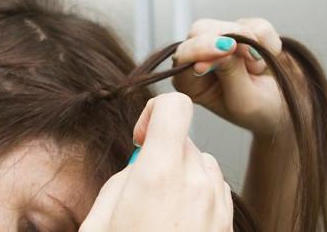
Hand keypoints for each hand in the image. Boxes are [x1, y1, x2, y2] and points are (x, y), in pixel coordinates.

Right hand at [80, 93, 232, 231]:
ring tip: (162, 209)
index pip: (174, 106)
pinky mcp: (228, 220)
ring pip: (198, 162)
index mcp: (159, 175)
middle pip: (182, 139)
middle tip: (143, 190)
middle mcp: (194, 182)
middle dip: (160, 154)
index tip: (141, 137)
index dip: (154, 111)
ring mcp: (216, 202)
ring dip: (180, 174)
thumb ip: (120, 180)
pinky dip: (196, 193)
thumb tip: (138, 166)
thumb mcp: (98, 222)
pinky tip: (179, 220)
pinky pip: (213, 186)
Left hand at [172, 18, 289, 135]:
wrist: (287, 108)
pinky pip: (254, 25)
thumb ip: (230, 73)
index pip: (183, 56)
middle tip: (252, 56)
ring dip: (250, 43)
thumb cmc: (259, 112)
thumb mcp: (244, 101)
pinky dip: (267, 40)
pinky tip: (268, 58)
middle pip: (199, 31)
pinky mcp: (241, 31)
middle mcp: (198, 59)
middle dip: (227, 38)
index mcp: (189, 81)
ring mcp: (219, 43)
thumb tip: (222, 47)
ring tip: (257, 69)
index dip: (200, 48)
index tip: (224, 50)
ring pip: (226, 25)